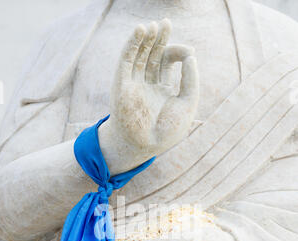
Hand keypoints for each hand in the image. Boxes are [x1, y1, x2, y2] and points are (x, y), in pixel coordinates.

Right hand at [99, 19, 198, 174]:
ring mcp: (134, 84)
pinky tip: (140, 30)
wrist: (145, 145)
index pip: (167, 62)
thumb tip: (191, 55)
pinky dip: (132, 44)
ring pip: (139, 55)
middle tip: (166, 23)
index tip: (188, 52)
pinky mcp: (122, 83)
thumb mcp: (188, 103)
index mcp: (162, 90)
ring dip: (146, 39)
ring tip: (154, 24)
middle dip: (160, 39)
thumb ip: (191, 80)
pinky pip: (126, 60)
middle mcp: (147, 85)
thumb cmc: (167, 130)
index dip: (178, 52)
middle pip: (152, 55)